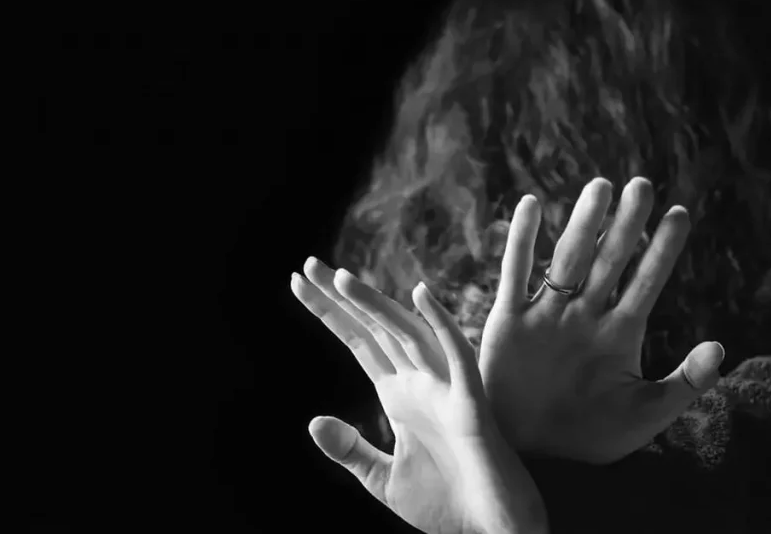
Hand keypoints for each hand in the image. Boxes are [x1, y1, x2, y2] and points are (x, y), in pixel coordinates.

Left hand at [292, 257, 547, 533]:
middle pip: (375, 329)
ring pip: (408, 334)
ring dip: (376, 306)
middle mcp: (421, 383)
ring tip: (341, 279)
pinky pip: (457, 356)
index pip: (358, 342)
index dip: (330, 312)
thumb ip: (351, 450)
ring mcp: (446, 390)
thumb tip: (312, 421)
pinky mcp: (472, 405)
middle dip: (342, 298)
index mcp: (400, 395)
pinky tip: (420, 295)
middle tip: (309, 265)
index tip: (299, 281)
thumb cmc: (448, 505)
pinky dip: (440, 324)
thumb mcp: (384, 481)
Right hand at [479, 177, 724, 464]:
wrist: (534, 456)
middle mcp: (585, 315)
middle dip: (626, 225)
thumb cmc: (591, 438)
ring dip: (583, 223)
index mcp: (620, 333)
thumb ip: (684, 384)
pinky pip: (515, 274)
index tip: (679, 214)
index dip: (662, 249)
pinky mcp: (510, 321)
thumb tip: (719, 346)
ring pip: (567, 258)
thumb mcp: (646, 415)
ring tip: (601, 187)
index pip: (646, 282)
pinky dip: (522, 241)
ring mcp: (547, 315)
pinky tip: (530, 206)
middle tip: (642, 185)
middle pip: (609, 260)